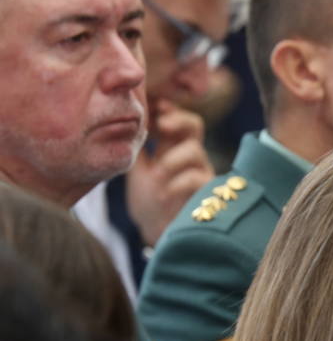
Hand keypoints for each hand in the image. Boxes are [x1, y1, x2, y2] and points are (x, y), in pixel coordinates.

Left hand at [126, 101, 214, 246]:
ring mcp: (200, 172)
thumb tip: (120, 121)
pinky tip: (163, 192)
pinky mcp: (205, 193)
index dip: (166, 110)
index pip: (175, 117)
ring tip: (156, 175)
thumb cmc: (149, 201)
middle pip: (194, 124)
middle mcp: (189, 156)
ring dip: (171, 160)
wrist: (157, 231)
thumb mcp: (136, 169)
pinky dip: (176, 183)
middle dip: (178, 120)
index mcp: (171, 146)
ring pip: (194, 150)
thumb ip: (135, 146)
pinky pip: (196, 177)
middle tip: (162, 124)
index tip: (150, 109)